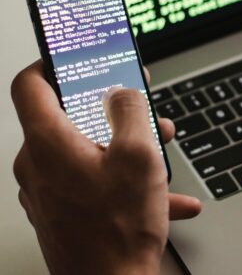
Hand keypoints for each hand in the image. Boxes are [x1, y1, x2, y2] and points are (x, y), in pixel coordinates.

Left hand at [11, 61, 201, 274]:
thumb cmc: (118, 231)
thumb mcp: (139, 156)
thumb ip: (130, 111)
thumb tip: (122, 91)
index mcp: (49, 143)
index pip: (30, 84)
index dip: (51, 62)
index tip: (72, 58)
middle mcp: (39, 166)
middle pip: (69, 119)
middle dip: (111, 111)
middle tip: (140, 109)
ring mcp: (48, 192)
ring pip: (86, 151)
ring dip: (123, 146)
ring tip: (159, 153)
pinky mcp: (62, 211)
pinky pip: (93, 182)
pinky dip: (124, 181)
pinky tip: (163, 195)